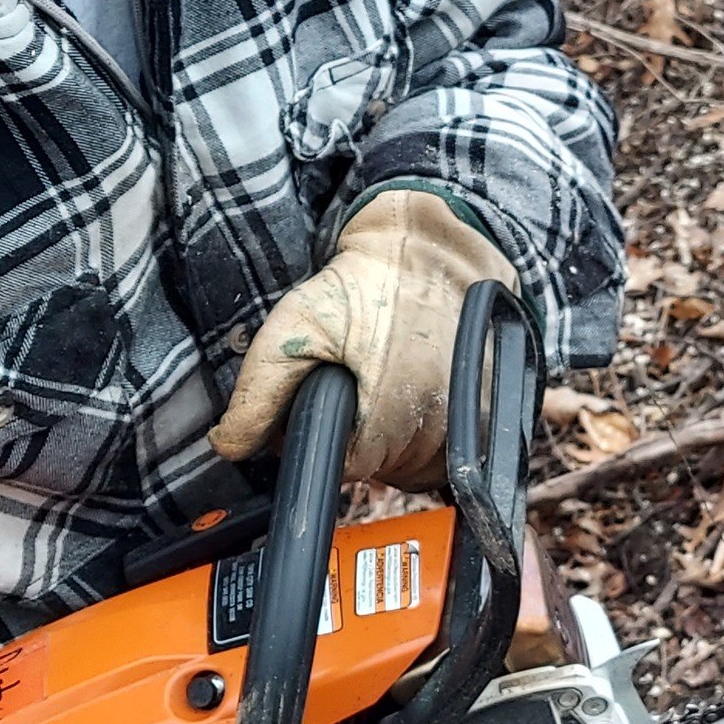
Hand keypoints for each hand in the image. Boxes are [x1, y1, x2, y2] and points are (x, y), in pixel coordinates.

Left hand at [207, 191, 518, 487]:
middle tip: (359, 390)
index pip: (349, 467)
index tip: (331, 409)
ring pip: (420, 467)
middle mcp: (439, 418)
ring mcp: (472, 417)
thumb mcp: (295, 326)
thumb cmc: (364, 288)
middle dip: (363, 442)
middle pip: (385, 469)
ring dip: (399, 445)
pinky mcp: (494, 411)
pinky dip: (432, 442)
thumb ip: (257, 394)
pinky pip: (453, 457)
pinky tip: (417, 404)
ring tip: (388, 393)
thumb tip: (229, 446)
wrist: (428, 254)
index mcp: (390, 406)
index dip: (329, 443)